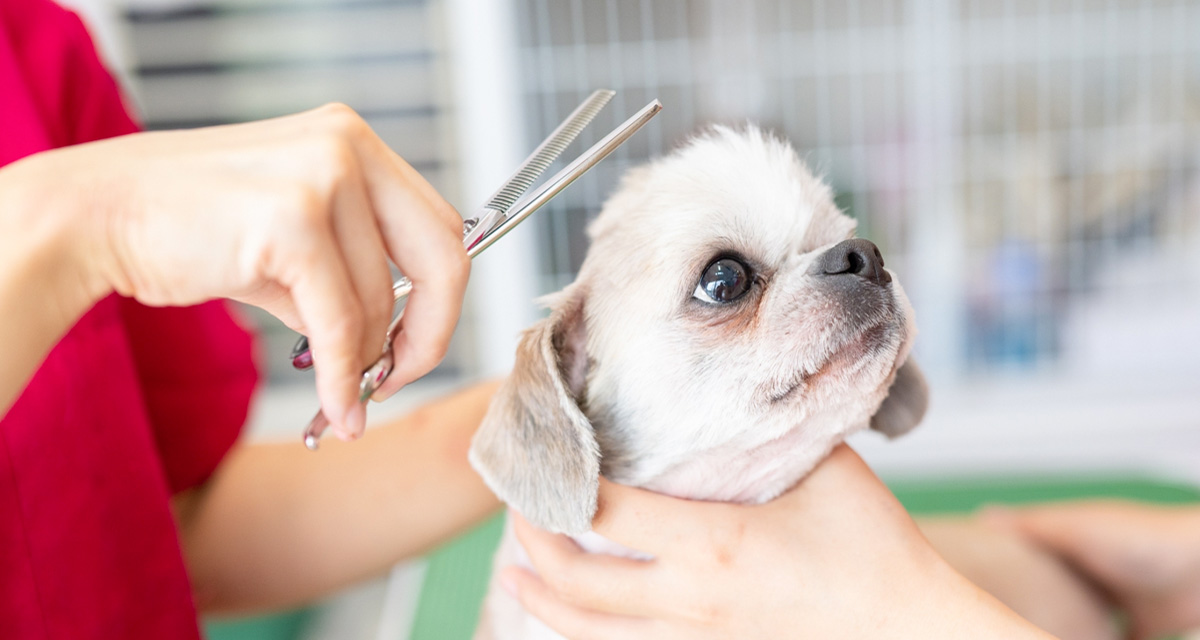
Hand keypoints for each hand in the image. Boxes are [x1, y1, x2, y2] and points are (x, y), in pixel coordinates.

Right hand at [2, 104, 467, 437]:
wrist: (96, 215)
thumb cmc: (191, 228)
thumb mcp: (291, 240)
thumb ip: (350, 272)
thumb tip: (399, 340)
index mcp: (353, 141)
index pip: (441, 227)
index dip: (443, 301)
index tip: (415, 348)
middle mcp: (348, 146)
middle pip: (443, 258)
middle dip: (430, 335)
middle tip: (398, 380)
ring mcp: (322, 175)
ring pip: (381, 302)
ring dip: (364, 362)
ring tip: (337, 391)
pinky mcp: (290, 218)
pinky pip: (340, 323)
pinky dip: (341, 375)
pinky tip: (335, 404)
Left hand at [503, 445, 1050, 638]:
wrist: (909, 630)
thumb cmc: (876, 550)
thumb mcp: (829, 470)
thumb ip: (774, 431)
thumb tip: (743, 388)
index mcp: (716, 543)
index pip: (607, 510)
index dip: (564, 483)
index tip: (547, 456)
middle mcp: (692, 598)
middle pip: (577, 577)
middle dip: (533, 542)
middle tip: (520, 508)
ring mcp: (696, 637)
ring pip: (589, 631)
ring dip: (544, 598)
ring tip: (518, 572)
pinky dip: (588, 633)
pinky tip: (577, 617)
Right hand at [986, 500, 1199, 639]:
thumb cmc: (1144, 540)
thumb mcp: (1076, 529)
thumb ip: (1032, 527)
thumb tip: (982, 516)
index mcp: (1074, 541)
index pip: (1030, 550)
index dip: (1003, 561)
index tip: (974, 573)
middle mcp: (1094, 570)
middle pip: (1053, 589)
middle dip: (1030, 602)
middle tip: (999, 614)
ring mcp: (1119, 600)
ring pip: (1079, 620)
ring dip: (1062, 629)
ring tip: (1027, 634)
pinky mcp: (1143, 628)